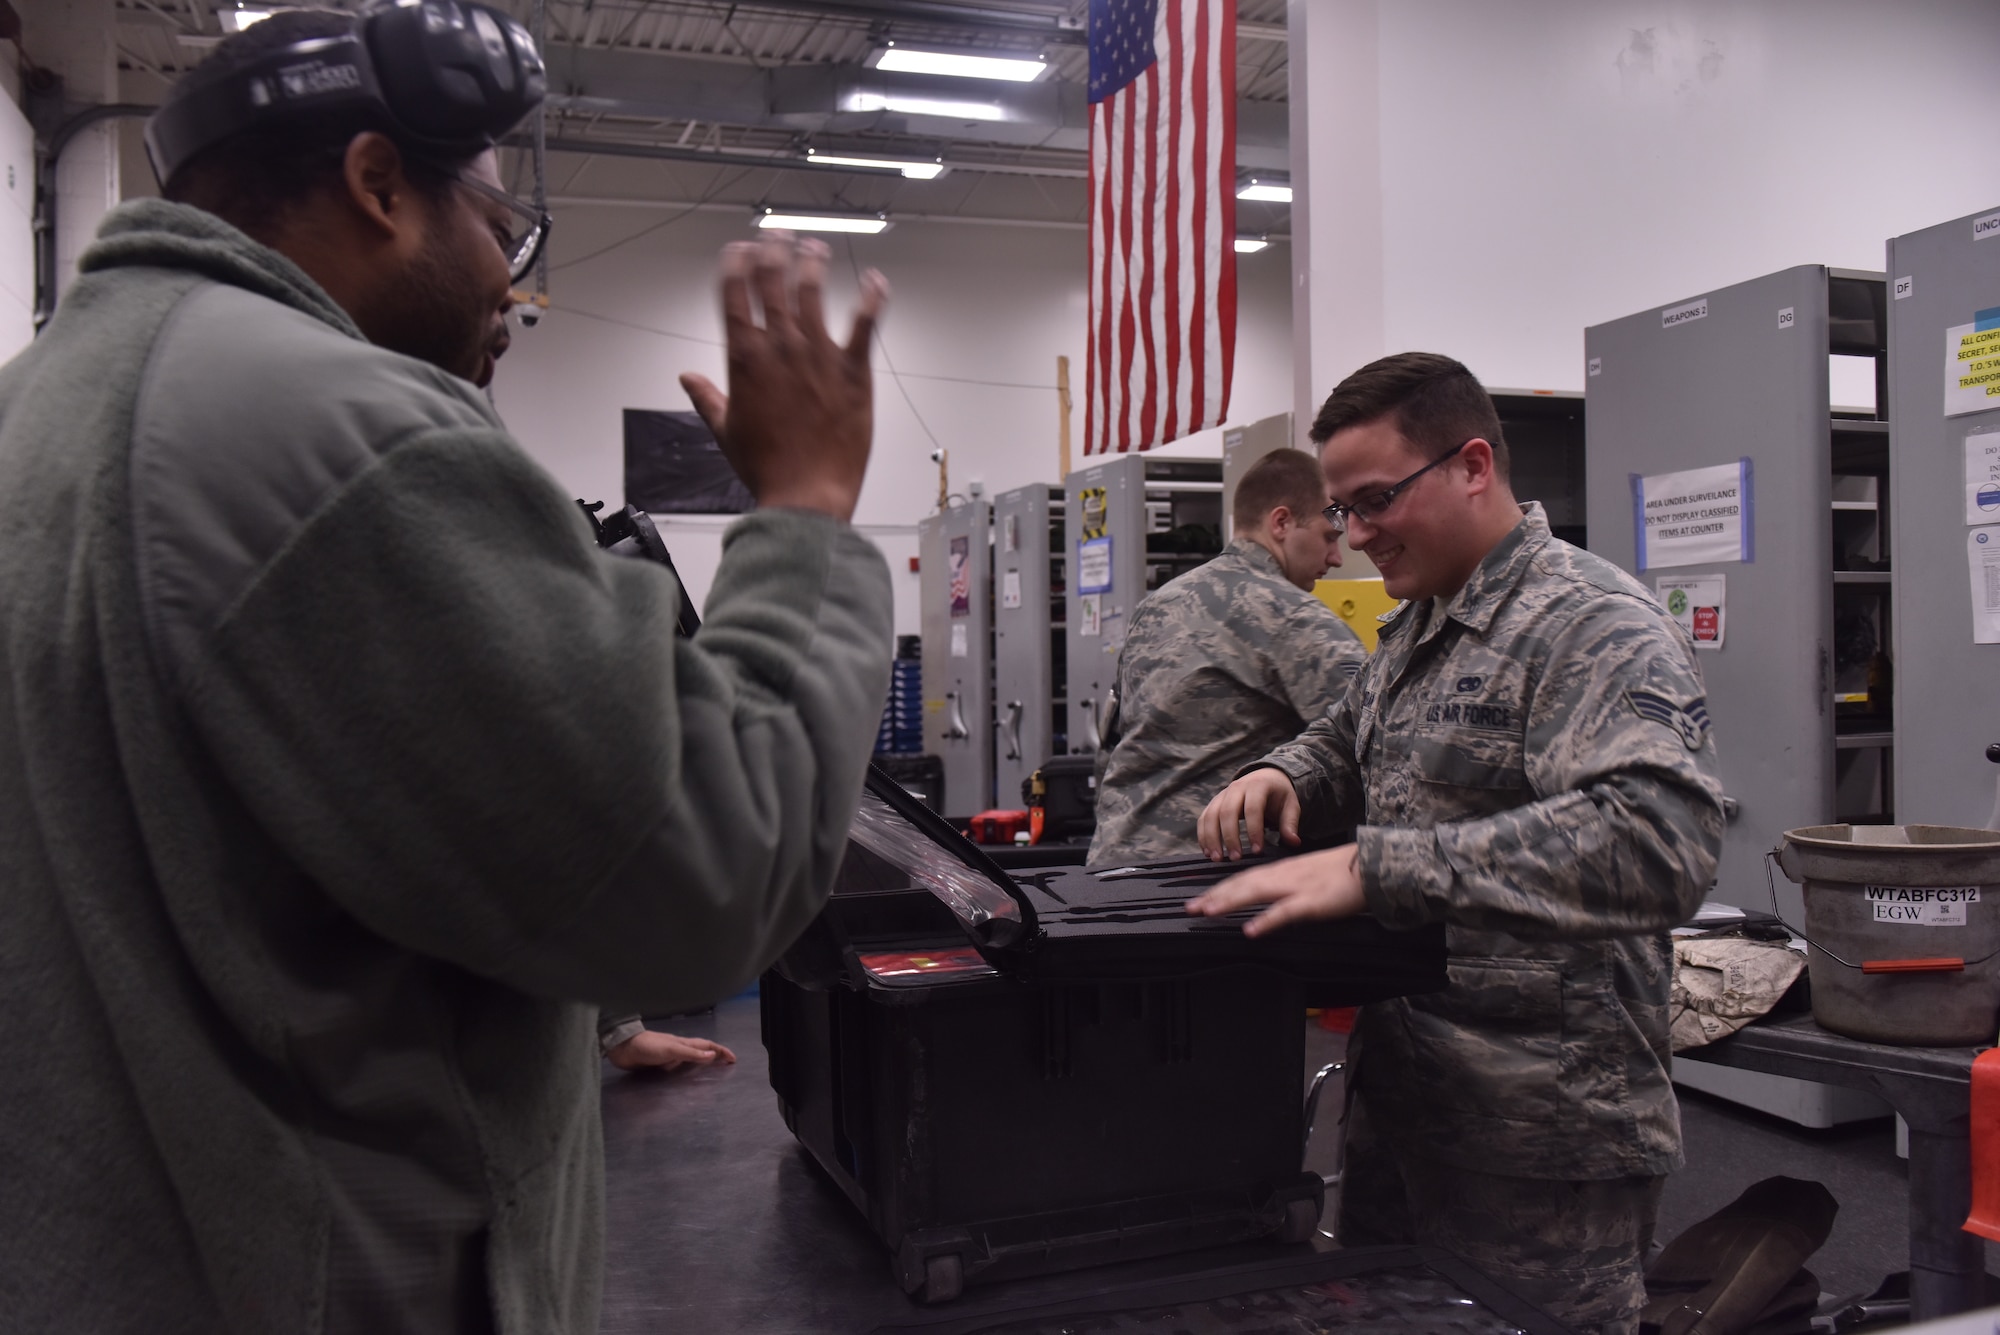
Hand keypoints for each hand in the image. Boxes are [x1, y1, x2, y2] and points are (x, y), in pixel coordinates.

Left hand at [605, 1031, 737, 1072]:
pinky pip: (677, 1068)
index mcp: (683, 1043)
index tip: (733, 1059)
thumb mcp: (671, 1050)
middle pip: (700, 1051)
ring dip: (701, 1064)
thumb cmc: (647, 1047)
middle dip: (714, 1056)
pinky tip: (683, 1078)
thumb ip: (690, 1053)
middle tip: (725, 1065)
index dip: (720, 1051)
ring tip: (709, 1073)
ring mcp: (668, 1056)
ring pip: (689, 1060)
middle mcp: (677, 1049)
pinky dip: (686, 1072)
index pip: (707, 1045)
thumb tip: (711, 1054)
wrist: (623, 1048)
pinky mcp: (658, 1064)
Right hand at [679, 233, 889, 521]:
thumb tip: (687, 379)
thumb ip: (706, 398)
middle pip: (773, 282)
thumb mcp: (725, 431)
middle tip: (776, 235)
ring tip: (813, 247)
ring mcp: (818, 355)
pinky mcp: (852, 370)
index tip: (739, 249)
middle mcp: (781, 347)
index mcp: (745, 358)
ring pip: (813, 292)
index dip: (736, 265)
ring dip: (812, 264)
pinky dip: (870, 298)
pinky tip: (874, 280)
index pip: (735, 295)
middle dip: (772, 252)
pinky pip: (864, 324)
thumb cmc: (767, 468)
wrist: (806, 494)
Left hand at [1185, 844, 1364, 937]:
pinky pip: (1285, 912)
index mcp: (1282, 870)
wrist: (1370, 866)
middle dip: (1215, 896)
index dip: (1220, 889)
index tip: (1200, 899)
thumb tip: (1266, 898)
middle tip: (1191, 908)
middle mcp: (1283, 875)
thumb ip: (1285, 885)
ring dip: (1230, 902)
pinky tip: (1250, 930)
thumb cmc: (1340, 874)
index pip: (1244, 878)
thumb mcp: (1306, 876)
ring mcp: (1296, 887)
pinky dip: (1266, 920)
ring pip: (1256, 892)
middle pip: (1242, 884)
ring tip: (1208, 912)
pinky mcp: (1312, 902)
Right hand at [1197, 768, 1301, 859]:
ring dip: (1211, 838)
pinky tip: (1207, 852)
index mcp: (1258, 786)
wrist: (1265, 776)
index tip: (1257, 851)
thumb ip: (1290, 823)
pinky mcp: (1214, 802)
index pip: (1253, 808)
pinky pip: (1204, 818)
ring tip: (1217, 858)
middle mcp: (1237, 787)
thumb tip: (1294, 842)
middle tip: (1235, 858)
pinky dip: (1203, 835)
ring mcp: (1222, 794)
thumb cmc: (1278, 795)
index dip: (1254, 830)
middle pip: (1227, 811)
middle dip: (1229, 836)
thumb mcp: (1291, 805)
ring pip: (1211, 815)